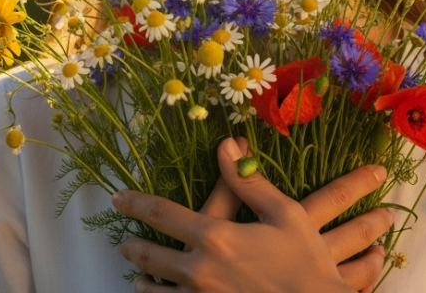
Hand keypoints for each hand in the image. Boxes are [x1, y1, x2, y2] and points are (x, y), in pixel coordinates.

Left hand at [112, 137, 393, 291]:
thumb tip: (227, 146)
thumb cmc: (307, 262)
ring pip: (156, 292)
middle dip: (133, 247)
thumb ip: (249, 182)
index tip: (119, 198)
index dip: (136, 204)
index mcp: (216, 237)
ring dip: (143, 282)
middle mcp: (199, 270)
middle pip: (151, 256)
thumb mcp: (284, 214)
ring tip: (137, 278)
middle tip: (123, 243)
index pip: (162, 214)